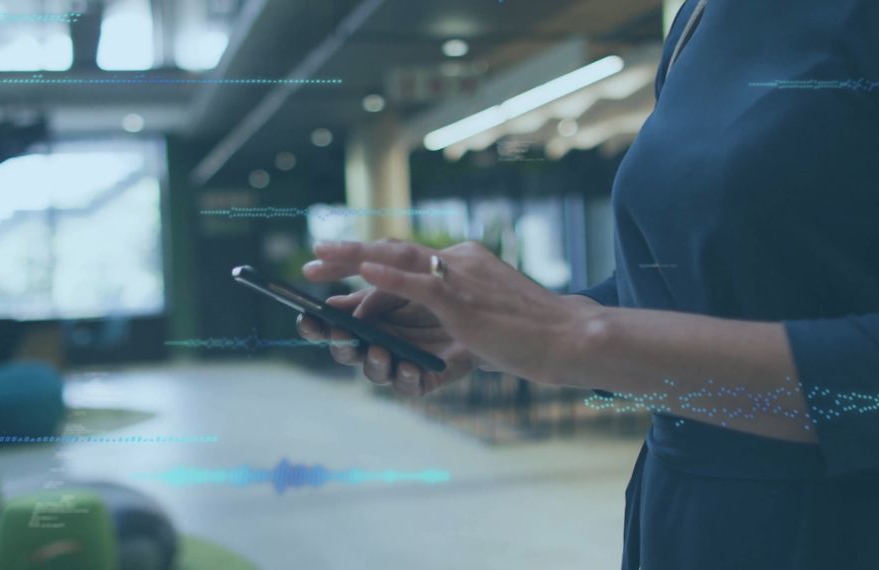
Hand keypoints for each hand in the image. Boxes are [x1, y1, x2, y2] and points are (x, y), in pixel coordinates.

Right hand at [295, 287, 477, 395]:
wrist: (478, 312)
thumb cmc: (434, 295)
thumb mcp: (401, 287)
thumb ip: (371, 294)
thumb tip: (334, 303)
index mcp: (365, 320)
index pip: (331, 326)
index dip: (314, 325)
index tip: (305, 316)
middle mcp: (375, 344)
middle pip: (346, 352)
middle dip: (340, 344)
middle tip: (341, 333)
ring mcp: (398, 362)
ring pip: (374, 371)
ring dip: (374, 362)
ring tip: (380, 351)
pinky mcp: (424, 378)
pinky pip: (410, 384)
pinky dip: (407, 377)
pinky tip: (409, 367)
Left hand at [302, 239, 583, 384]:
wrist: (566, 337)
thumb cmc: (528, 333)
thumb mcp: (482, 316)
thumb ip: (449, 314)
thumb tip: (417, 325)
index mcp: (463, 261)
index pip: (407, 257)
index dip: (369, 260)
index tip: (338, 264)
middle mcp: (458, 259)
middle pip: (392, 250)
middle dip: (348, 254)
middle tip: (311, 259)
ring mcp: (460, 276)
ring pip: (396, 261)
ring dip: (353, 261)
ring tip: (317, 262)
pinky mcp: (463, 299)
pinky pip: (418, 283)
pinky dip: (387, 278)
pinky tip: (361, 274)